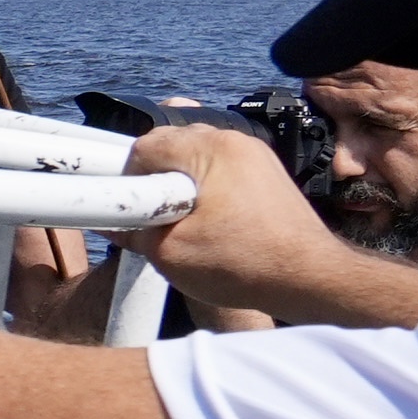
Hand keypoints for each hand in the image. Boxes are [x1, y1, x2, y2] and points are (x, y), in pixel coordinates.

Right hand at [127, 123, 358, 321]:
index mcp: (210, 149)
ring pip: (196, 154)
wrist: (309, 277)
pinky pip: (220, 166)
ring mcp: (254, 153)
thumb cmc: (246, 264)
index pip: (144, 145)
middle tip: (153, 217)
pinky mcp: (265, 170)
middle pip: (171, 143)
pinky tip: (208, 219)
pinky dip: (206, 185)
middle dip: (153, 177)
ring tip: (182, 220)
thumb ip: (130, 231)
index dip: (127, 179)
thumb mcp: (169, 253)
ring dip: (180, 181)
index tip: (128, 209)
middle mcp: (234, 140)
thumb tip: (109, 221)